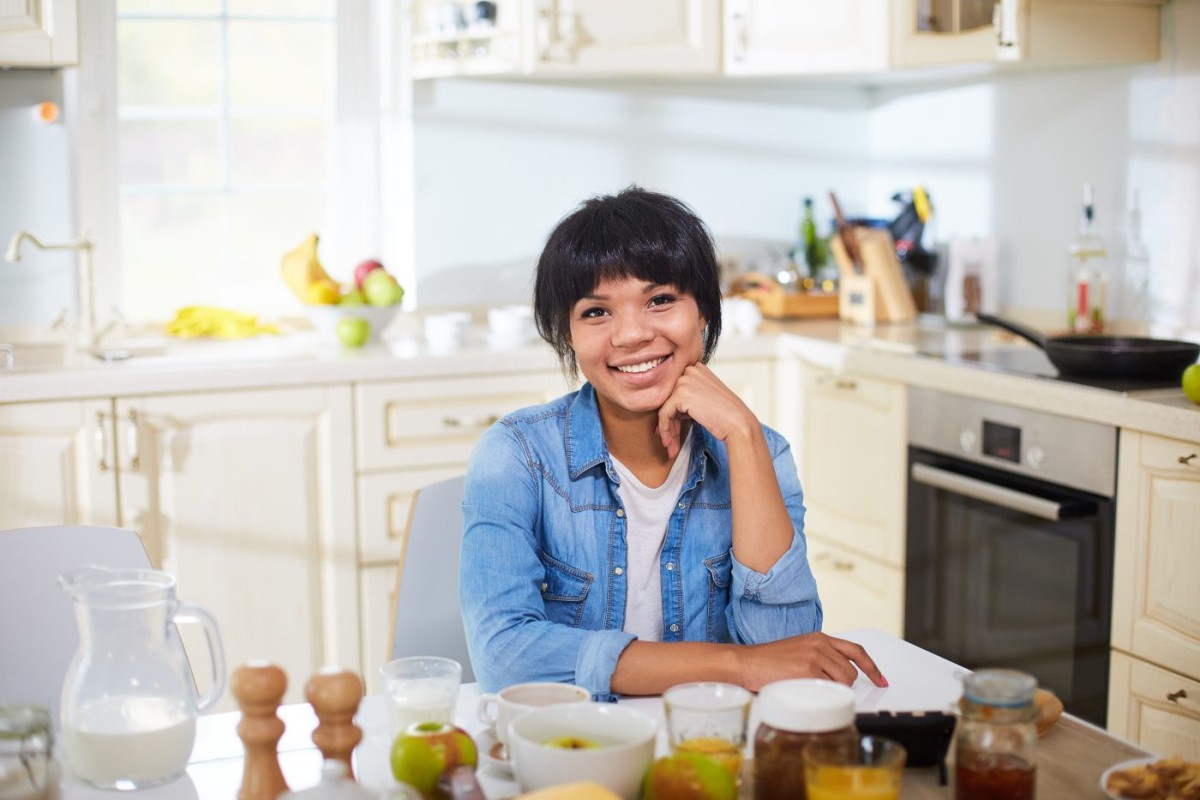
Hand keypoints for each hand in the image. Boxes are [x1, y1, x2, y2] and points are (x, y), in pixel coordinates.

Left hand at [656, 364, 758, 456]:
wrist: (739, 424)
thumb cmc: (726, 415)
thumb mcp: (704, 399)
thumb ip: (687, 399)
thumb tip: (664, 413)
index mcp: (696, 368)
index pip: (675, 391)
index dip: (673, 413)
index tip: (672, 430)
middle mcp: (690, 370)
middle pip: (669, 400)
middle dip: (670, 423)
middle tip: (671, 442)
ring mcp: (685, 380)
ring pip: (665, 408)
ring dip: (667, 430)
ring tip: (671, 447)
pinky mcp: (680, 394)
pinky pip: (664, 414)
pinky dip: (665, 430)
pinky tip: (671, 443)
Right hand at [736, 632, 887, 691]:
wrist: (744, 662)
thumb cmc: (767, 662)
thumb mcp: (798, 651)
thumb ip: (819, 658)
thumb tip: (838, 677)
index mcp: (819, 638)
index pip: (856, 651)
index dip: (872, 667)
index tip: (881, 679)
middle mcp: (820, 644)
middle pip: (851, 671)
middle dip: (844, 686)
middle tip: (825, 691)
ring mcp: (815, 657)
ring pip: (844, 681)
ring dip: (833, 691)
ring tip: (810, 690)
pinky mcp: (807, 670)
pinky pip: (828, 689)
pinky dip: (821, 696)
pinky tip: (805, 693)